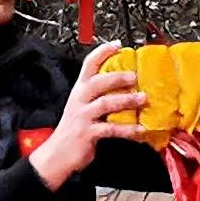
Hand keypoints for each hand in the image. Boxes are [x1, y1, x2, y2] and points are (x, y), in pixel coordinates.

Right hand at [31, 43, 150, 189]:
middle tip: (135, 76)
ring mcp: (82, 116)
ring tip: (142, 98)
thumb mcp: (83, 107)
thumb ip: (100, 96)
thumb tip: (127, 87)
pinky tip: (140, 130)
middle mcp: (80, 100)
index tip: (117, 45)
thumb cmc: (74, 130)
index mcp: (79, 90)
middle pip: (97, 82)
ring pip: (105, 103)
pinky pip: (110, 129)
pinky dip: (127, 129)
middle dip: (117, 77)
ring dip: (126, 100)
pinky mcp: (87, 133)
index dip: (102, 53)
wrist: (57, 155)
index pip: (88, 65)